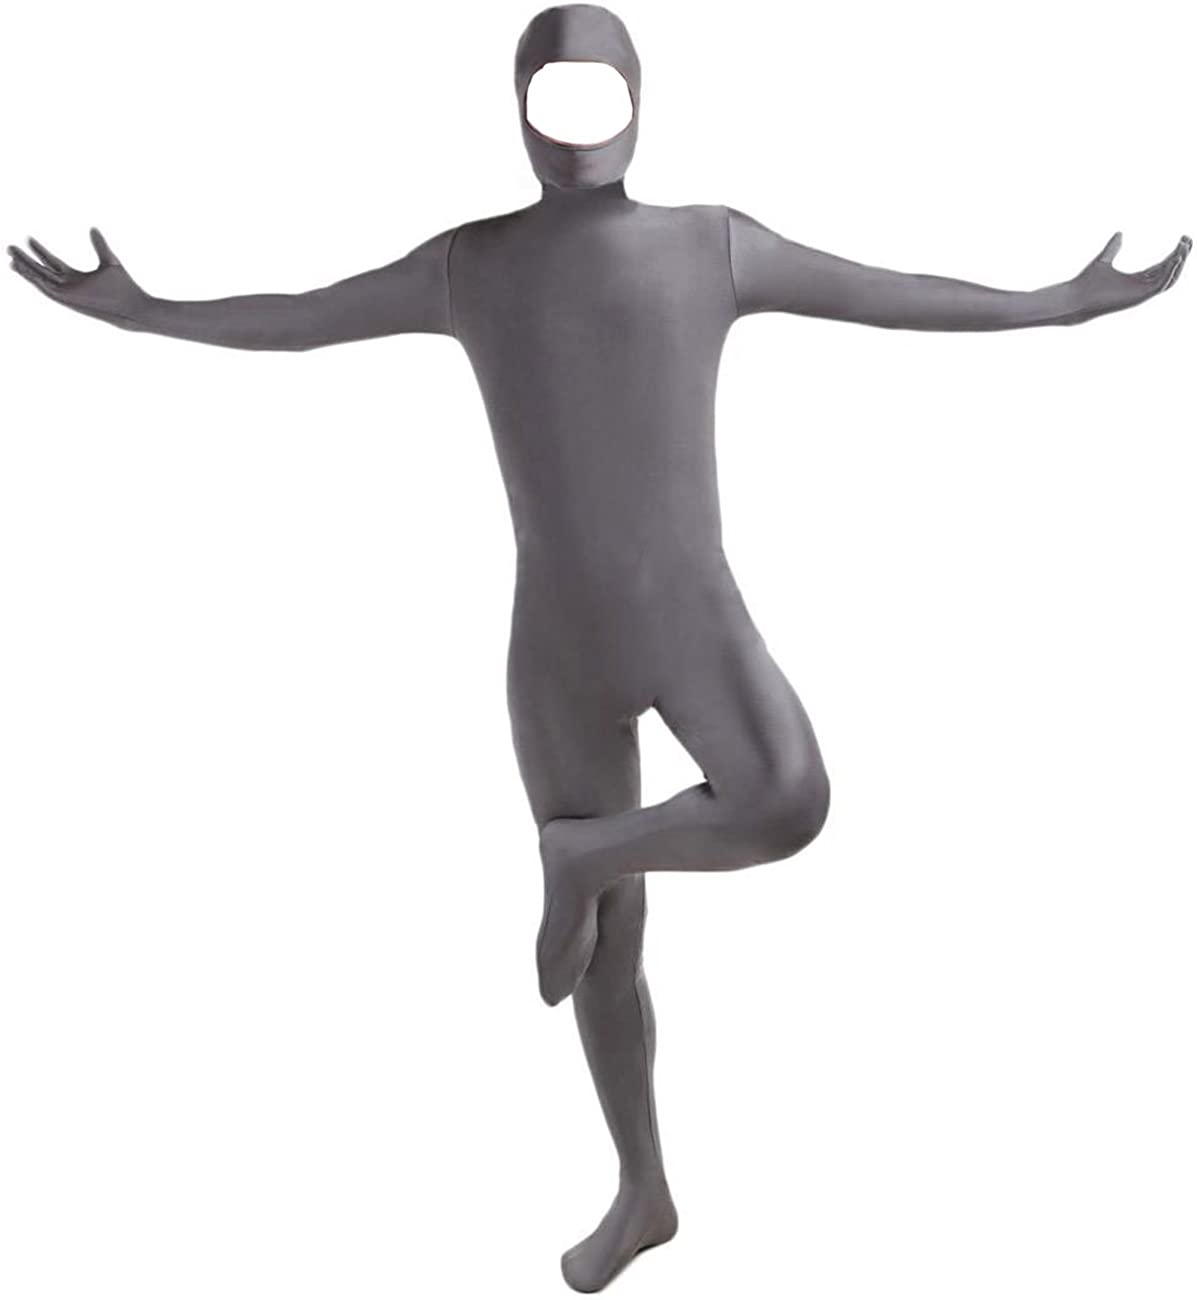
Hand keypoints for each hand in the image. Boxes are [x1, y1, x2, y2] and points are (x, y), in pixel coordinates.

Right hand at [8, 228, 149, 327]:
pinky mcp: (69, 299)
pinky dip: (33, 279)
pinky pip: (46, 288)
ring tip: (10, 256)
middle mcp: (69, 287)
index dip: (40, 251)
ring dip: (25, 268)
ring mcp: (68, 294)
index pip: (53, 263)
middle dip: (26, 259)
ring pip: (40, 279)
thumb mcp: (109, 261)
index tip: (29, 238)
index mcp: (77, 278)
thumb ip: (99, 245)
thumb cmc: (125, 287)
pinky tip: (22, 268)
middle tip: (10, 247)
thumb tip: (93, 228)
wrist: (133, 305)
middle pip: (41, 271)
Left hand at [1069, 231, 1190, 321]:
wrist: (1075, 296)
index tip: (1183, 238)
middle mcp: (1140, 287)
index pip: (1162, 266)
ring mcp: (1140, 294)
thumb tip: (1119, 233)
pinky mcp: (1137, 298)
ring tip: (1184, 247)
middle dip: (1181, 255)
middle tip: (1187, 239)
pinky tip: (1175, 259)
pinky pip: (1160, 286)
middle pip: (1169, 271)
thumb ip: (1114, 247)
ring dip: (1178, 264)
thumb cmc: (1086, 282)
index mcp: (1135, 280)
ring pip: (1168, 279)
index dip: (1174, 253)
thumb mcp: (1104, 259)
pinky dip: (1169, 273)